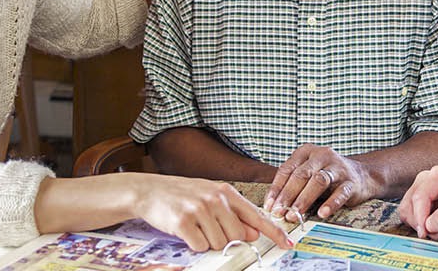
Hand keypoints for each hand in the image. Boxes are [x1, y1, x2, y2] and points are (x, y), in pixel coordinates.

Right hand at [130, 174, 292, 251]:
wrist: (150, 190)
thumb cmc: (183, 195)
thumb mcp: (211, 198)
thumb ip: (234, 215)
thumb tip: (252, 233)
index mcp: (227, 192)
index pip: (257, 215)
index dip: (274, 232)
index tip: (287, 244)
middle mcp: (216, 198)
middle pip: (237, 235)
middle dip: (225, 239)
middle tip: (208, 228)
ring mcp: (200, 209)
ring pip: (219, 243)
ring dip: (208, 241)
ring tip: (195, 226)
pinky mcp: (184, 221)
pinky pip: (200, 246)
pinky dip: (194, 244)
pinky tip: (186, 231)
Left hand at [265, 144, 377, 219]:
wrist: (363, 175)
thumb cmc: (328, 176)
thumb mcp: (309, 172)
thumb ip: (293, 183)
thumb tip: (273, 205)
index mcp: (307, 151)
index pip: (287, 169)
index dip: (277, 188)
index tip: (269, 206)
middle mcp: (322, 155)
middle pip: (301, 175)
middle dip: (288, 195)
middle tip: (279, 212)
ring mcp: (338, 167)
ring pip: (318, 181)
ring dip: (305, 199)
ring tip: (295, 214)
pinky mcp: (351, 182)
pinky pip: (340, 193)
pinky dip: (330, 203)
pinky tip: (322, 213)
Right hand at [398, 165, 437, 239]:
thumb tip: (429, 225)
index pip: (420, 196)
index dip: (419, 216)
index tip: (424, 232)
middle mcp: (426, 179)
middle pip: (410, 203)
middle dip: (420, 222)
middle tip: (436, 234)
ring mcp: (421, 188)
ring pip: (407, 209)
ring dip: (418, 224)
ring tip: (436, 231)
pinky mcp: (419, 199)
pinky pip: (410, 213)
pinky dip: (418, 223)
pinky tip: (433, 226)